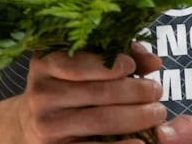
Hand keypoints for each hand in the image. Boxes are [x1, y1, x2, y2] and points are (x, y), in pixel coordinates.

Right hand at [19, 43, 166, 142]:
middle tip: (156, 91)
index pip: (79, 63)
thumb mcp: (86, 64)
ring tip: (157, 113)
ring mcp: (47, 124)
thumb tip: (153, 62)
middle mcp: (42, 93)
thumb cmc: (70, 87)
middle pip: (99, 92)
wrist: (35, 123)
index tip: (131, 66)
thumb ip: (120, 56)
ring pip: (101, 119)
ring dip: (137, 116)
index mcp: (47, 63)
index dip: (110, 64)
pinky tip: (140, 142)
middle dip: (136, 91)